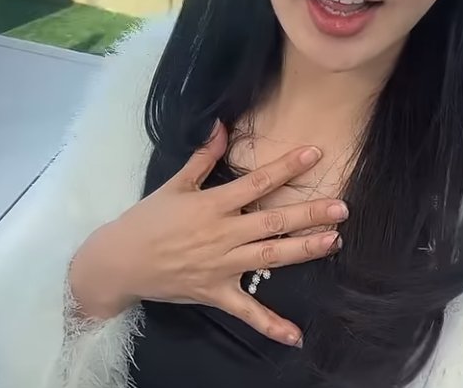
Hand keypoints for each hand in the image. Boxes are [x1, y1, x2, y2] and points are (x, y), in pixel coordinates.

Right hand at [70, 121, 347, 346]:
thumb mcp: (174, 183)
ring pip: (271, 257)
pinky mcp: (217, 294)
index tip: (314, 154)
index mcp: (213, 205)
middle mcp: (224, 235)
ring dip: (304, 250)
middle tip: (341, 207)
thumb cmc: (147, 219)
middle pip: (274, 222)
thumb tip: (221, 126)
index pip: (258, 183)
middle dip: (309, 214)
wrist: (120, 262)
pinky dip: (271, 325)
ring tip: (334, 241)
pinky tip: (296, 336)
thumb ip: (202, 157)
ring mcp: (223, 267)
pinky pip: (248, 312)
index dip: (287, 167)